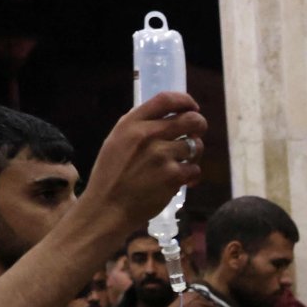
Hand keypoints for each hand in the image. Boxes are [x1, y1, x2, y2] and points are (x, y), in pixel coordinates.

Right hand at [76, 91, 207, 240]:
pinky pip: (195, 169)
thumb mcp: (116, 141)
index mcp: (132, 123)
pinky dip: (192, 176)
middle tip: (196, 134)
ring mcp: (161, 155)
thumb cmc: (111, 176)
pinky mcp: (173, 176)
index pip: (166, 99)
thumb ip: (139, 127)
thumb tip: (168, 117)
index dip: (185, 101)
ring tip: (183, 163)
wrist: (107, 207)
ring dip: (194, 155)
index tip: (193, 108)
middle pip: (190, 119)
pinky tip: (183, 181)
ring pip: (195, 145)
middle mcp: (148, 135)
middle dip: (199, 125)